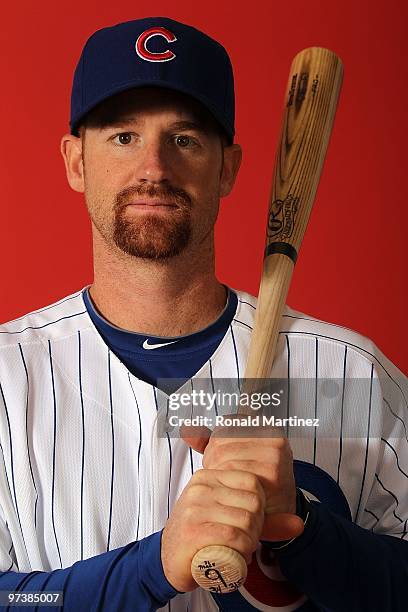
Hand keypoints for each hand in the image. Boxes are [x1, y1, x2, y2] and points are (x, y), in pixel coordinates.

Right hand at [161, 467, 264, 591]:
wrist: (168, 558)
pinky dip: (242, 550)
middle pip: (253, 502)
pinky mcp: (193, 531)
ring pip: (246, 520)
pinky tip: (236, 556)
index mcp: (207, 476)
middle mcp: (200, 487)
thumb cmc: (202, 535)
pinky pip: (234, 536)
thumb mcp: (230, 518)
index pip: (252, 481)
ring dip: (250, 541)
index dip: (260, 506)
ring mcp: (194, 508)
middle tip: (246, 540)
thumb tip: (299, 524)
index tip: (250, 522)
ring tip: (240, 548)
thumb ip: (264, 519)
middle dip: (257, 526)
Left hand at [181, 419, 303, 541]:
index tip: (224, 459)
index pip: (223, 427)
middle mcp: (272, 437)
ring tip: (230, 485)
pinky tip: (235, 494)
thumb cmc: (257, 479)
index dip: (216, 446)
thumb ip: (211, 441)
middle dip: (214, 461)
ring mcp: (274, 455)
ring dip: (219, 475)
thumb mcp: (236, 455)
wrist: (280, 509)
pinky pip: (235, 476)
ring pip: (225, 459)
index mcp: (264, 426)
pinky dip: (228, 487)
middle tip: (225, 477)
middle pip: (221, 443)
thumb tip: (186, 429)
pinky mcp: (272, 475)